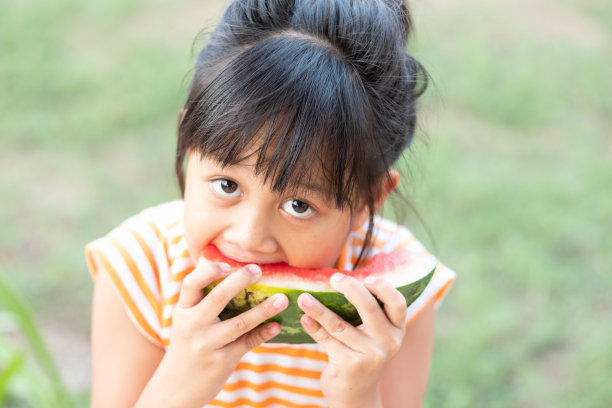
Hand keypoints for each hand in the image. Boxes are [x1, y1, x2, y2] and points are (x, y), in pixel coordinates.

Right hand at [137, 258, 287, 407]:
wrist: (174, 389)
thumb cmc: (187, 345)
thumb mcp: (185, 321)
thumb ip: (200, 298)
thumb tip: (220, 263)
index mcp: (183, 311)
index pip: (191, 283)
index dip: (209, 270)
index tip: (228, 264)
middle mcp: (192, 326)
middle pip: (217, 298)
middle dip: (239, 281)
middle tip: (258, 270)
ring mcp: (207, 344)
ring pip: (239, 323)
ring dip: (264, 309)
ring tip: (283, 299)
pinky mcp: (222, 361)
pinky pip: (247, 343)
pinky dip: (264, 333)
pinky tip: (277, 325)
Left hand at [298, 274, 406, 407]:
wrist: (356, 395)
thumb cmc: (362, 353)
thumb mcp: (374, 336)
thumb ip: (368, 312)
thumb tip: (342, 280)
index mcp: (397, 330)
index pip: (398, 304)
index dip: (384, 288)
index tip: (367, 277)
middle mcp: (388, 342)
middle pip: (369, 308)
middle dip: (350, 289)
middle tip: (333, 278)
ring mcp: (369, 355)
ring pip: (340, 325)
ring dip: (319, 309)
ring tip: (304, 298)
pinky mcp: (349, 365)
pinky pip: (327, 340)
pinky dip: (314, 327)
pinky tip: (304, 318)